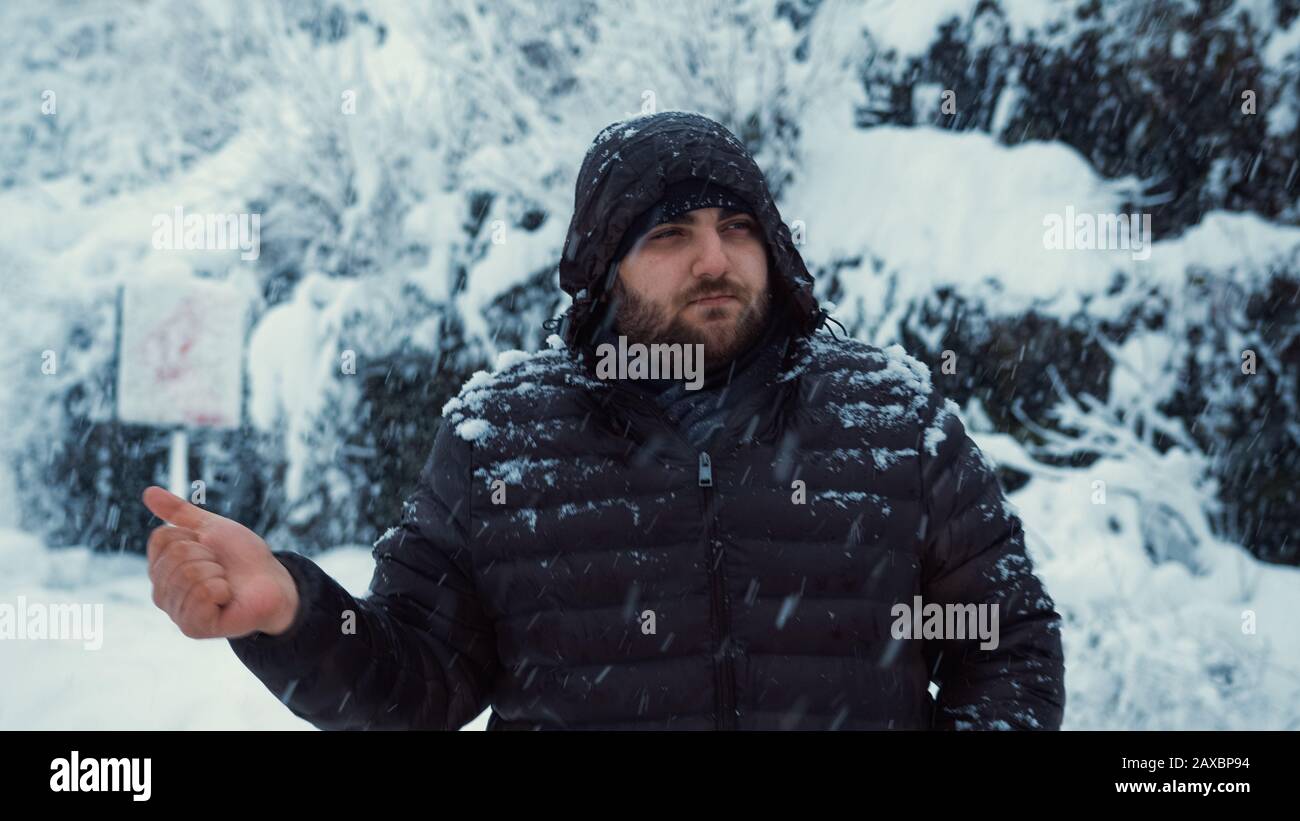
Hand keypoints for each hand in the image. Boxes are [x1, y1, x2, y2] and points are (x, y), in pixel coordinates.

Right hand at [142, 486, 299, 638]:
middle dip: (209, 555)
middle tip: (221, 568)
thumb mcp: (211, 527)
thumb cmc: (240, 558)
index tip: (208, 547)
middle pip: (176, 555)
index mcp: (161, 568)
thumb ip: (179, 512)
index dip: (193, 536)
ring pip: (190, 574)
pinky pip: (202, 595)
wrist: (272, 583)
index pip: (162, 537)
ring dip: (218, 573)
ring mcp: (176, 611)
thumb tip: (148, 491)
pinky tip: (226, 598)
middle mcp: (161, 591)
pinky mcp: (193, 627)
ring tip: (225, 584)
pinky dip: (222, 590)